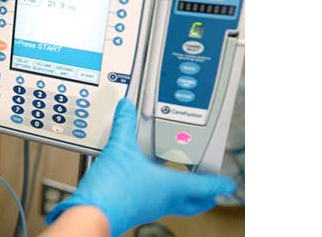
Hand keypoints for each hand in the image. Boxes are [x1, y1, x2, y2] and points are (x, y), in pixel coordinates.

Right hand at [46, 99, 236, 235]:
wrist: (91, 212)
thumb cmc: (112, 189)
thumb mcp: (119, 148)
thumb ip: (124, 125)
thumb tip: (126, 108)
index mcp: (170, 186)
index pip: (206, 187)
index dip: (220, 183)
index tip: (229, 183)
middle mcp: (164, 200)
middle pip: (196, 203)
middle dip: (207, 196)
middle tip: (212, 188)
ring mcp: (151, 207)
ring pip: (178, 204)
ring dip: (185, 194)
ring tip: (184, 180)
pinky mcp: (137, 210)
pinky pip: (158, 203)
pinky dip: (162, 194)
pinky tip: (150, 183)